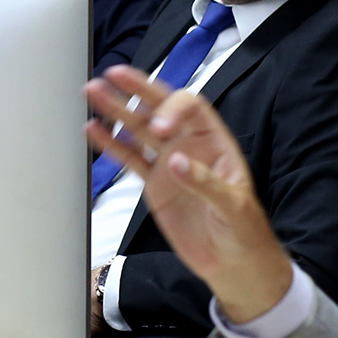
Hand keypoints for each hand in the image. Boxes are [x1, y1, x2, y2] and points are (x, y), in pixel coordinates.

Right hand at [84, 66, 293, 324]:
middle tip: (113, 75)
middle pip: (160, 108)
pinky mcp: (154, 184)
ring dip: (117, 111)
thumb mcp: (233, 206)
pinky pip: (130, 158)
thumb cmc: (244, 231)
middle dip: (137, 91)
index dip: (172, 110)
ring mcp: (169, 163)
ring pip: (139, 129)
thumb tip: (175, 162)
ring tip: (92, 92)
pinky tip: (94, 130)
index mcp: (215, 142)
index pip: (191, 109)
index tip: (157, 128)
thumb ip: (205, 183)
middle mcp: (190, 146)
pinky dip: (111, 144)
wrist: (232, 263)